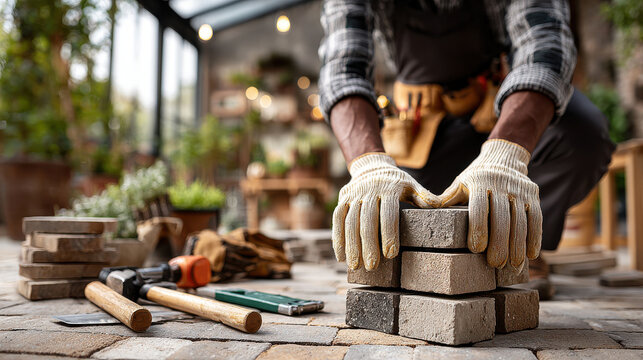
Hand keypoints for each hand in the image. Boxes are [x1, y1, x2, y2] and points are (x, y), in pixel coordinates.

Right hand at [333, 153, 439, 270]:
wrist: (372, 166)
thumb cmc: (397, 182)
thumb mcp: (412, 186)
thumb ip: (424, 197)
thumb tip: (440, 207)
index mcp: (389, 188)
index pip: (389, 213)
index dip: (389, 233)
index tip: (391, 254)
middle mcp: (369, 191)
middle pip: (367, 220)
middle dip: (368, 244)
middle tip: (372, 266)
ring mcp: (354, 195)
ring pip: (350, 221)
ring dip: (352, 245)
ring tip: (356, 266)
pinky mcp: (343, 199)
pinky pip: (337, 219)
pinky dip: (338, 238)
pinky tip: (341, 256)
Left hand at [438, 139, 541, 268]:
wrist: (502, 159)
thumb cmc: (474, 179)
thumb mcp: (459, 185)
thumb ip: (446, 200)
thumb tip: (424, 212)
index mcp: (478, 182)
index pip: (479, 207)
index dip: (478, 228)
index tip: (476, 249)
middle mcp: (500, 185)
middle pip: (501, 217)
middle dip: (499, 243)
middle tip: (495, 264)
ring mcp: (519, 190)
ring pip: (520, 220)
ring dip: (518, 244)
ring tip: (513, 265)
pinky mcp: (533, 196)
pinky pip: (536, 218)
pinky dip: (535, 237)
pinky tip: (531, 255)